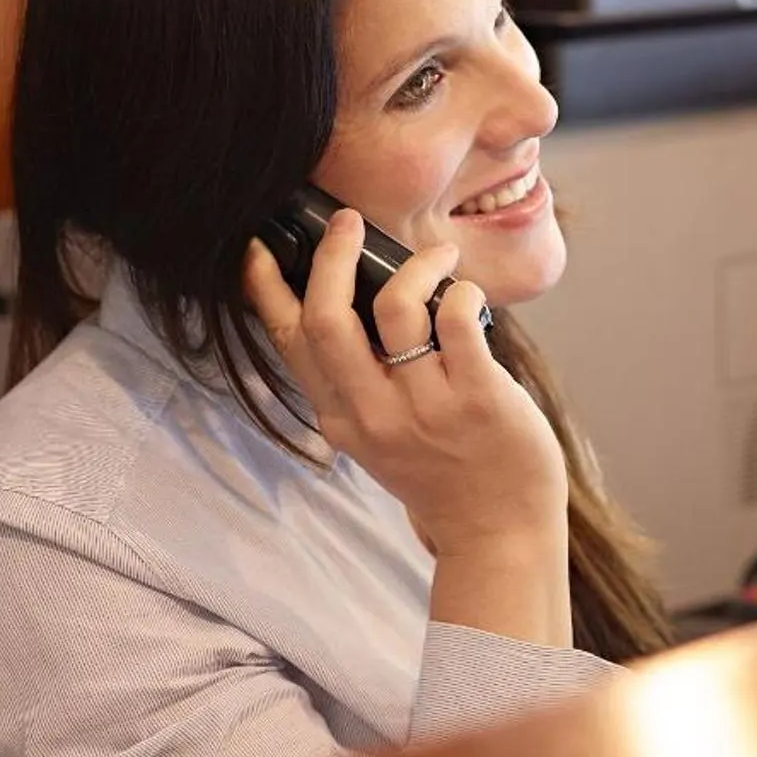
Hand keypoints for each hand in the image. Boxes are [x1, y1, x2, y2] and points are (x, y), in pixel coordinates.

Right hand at [242, 208, 567, 574]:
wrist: (497, 533)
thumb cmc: (444, 474)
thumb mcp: (378, 437)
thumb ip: (358, 385)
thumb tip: (351, 304)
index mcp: (341, 420)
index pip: (289, 343)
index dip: (268, 289)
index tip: (259, 248)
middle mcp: (374, 414)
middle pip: (327, 318)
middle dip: (331, 257)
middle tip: (347, 223)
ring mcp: (426, 407)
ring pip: (396, 308)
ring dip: (415, 266)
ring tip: (437, 256)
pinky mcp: (479, 398)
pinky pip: (457, 320)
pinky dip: (461, 293)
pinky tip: (467, 294)